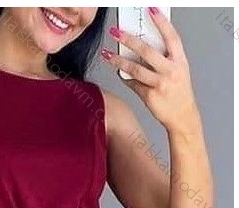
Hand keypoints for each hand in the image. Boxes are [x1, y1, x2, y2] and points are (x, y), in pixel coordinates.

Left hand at [101, 8, 200, 134]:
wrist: (182, 116)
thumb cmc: (178, 91)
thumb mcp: (178, 70)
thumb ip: (164, 58)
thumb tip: (141, 46)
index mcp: (179, 60)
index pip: (171, 37)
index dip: (161, 22)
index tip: (150, 9)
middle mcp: (171, 71)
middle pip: (147, 51)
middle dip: (129, 40)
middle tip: (116, 32)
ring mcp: (160, 84)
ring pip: (135, 69)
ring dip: (119, 61)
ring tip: (107, 54)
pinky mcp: (150, 96)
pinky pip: (133, 84)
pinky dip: (124, 78)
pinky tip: (118, 72)